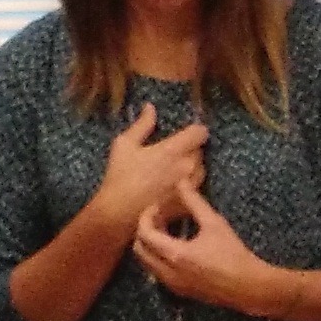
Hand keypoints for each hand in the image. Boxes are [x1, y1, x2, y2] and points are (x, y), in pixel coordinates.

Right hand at [92, 105, 208, 238]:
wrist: (119, 214)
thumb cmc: (120, 177)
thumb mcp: (125, 145)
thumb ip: (142, 124)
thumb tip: (151, 107)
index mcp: (174, 150)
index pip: (200, 132)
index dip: (195, 130)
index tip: (188, 131)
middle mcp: (187, 167)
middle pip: (200, 151)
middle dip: (191, 148)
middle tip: (174, 151)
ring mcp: (190, 187)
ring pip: (200, 169)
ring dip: (192, 166)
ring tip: (174, 169)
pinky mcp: (188, 203)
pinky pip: (196, 188)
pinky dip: (189, 183)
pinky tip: (172, 186)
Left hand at [130, 183, 287, 315]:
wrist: (248, 287)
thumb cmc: (233, 254)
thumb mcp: (214, 224)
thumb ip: (195, 202)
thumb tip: (182, 182)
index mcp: (174, 255)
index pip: (144, 233)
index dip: (147, 216)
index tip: (160, 206)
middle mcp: (167, 272)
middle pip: (140, 249)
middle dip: (145, 231)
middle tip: (160, 217)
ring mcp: (172, 284)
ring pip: (147, 262)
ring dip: (151, 245)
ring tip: (168, 229)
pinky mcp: (179, 290)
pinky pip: (158, 272)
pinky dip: (159, 257)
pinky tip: (178, 246)